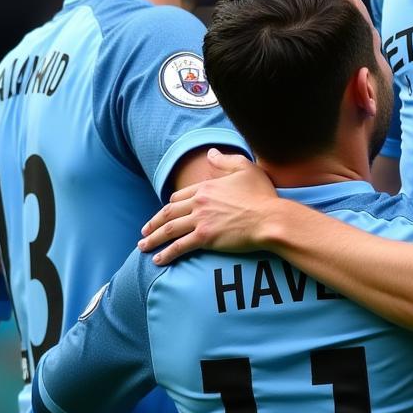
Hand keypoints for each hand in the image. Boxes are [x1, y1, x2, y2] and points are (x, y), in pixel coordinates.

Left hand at [138, 149, 278, 263]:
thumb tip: (210, 153)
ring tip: (143, 246)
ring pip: (169, 230)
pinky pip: (179, 246)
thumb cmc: (261, 195)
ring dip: (153, 239)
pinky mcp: (205, 238)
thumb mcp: (245, 168)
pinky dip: (166, 253)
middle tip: (144, 231)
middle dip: (153, 223)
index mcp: (206, 187)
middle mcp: (199, 202)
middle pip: (168, 213)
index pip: (179, 196)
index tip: (164, 214)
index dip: (170, 206)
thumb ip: (225, 160)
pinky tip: (158, 259)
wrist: (269, 218)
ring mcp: (201, 220)